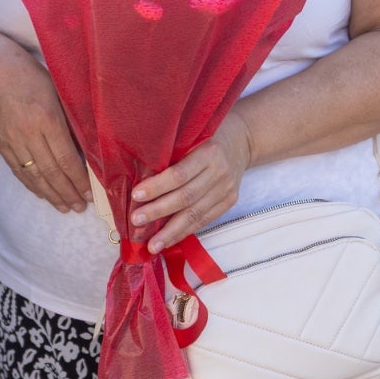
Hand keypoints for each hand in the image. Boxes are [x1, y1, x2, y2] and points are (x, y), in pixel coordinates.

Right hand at [0, 36, 91, 212]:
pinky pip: (18, 171)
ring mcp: (12, 141)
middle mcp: (28, 134)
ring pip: (34, 177)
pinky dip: (32, 185)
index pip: (66, 159)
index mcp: (47, 119)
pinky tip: (43, 194)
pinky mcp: (0, 144)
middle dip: (68, 193)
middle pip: (51, 173)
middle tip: (80, 207)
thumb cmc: (30, 76)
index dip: (79, 180)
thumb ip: (71, 118)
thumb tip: (88, 146)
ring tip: (65, 207)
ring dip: (51, 195)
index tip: (91, 194)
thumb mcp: (57, 90)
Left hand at [129, 110, 252, 253]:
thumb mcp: (192, 134)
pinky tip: (169, 240)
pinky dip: (185, 232)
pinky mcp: (229, 202)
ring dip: (171, 232)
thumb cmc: (207, 134)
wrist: (243, 140)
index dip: (157, 186)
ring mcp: (226, 190)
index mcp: (208, 152)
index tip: (136, 195)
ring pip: (195, 215)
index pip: (179, 174)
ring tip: (152, 244)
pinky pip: (204, 221)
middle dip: (159, 211)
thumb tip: (137, 172)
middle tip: (137, 220)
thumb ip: (172, 151)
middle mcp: (220, 173)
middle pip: (186, 197)